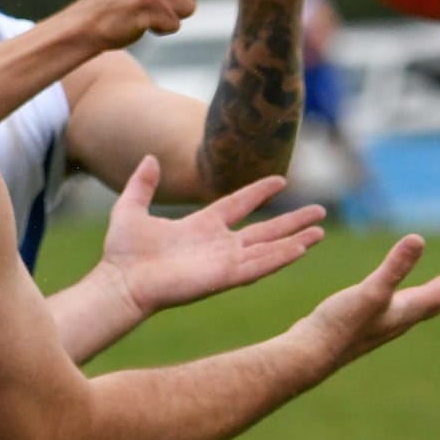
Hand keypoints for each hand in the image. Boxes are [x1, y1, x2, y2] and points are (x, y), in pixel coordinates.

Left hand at [98, 156, 326, 316]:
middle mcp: (218, 245)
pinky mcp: (223, 278)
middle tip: (320, 212)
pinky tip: (300, 248)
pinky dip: (280, 257)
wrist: (119, 282)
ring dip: (294, 241)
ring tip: (320, 232)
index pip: (238, 205)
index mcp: (200, 226)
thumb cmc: (122, 253)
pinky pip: (258, 266)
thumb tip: (150, 158)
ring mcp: (223, 262)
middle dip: (292, 221)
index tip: (281, 180)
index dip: (259, 192)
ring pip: (268, 249)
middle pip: (264, 230)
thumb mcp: (131, 208)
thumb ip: (142, 184)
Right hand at [293, 235, 439, 367]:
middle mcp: (403, 318)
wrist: (310, 355)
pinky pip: (401, 306)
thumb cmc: (339, 325)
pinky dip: (413, 295)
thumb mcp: (370, 291)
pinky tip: (399, 295)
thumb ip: (394, 267)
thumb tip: (418, 238)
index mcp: (409, 310)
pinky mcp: (367, 323)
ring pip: (423, 304)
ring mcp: (385, 322)